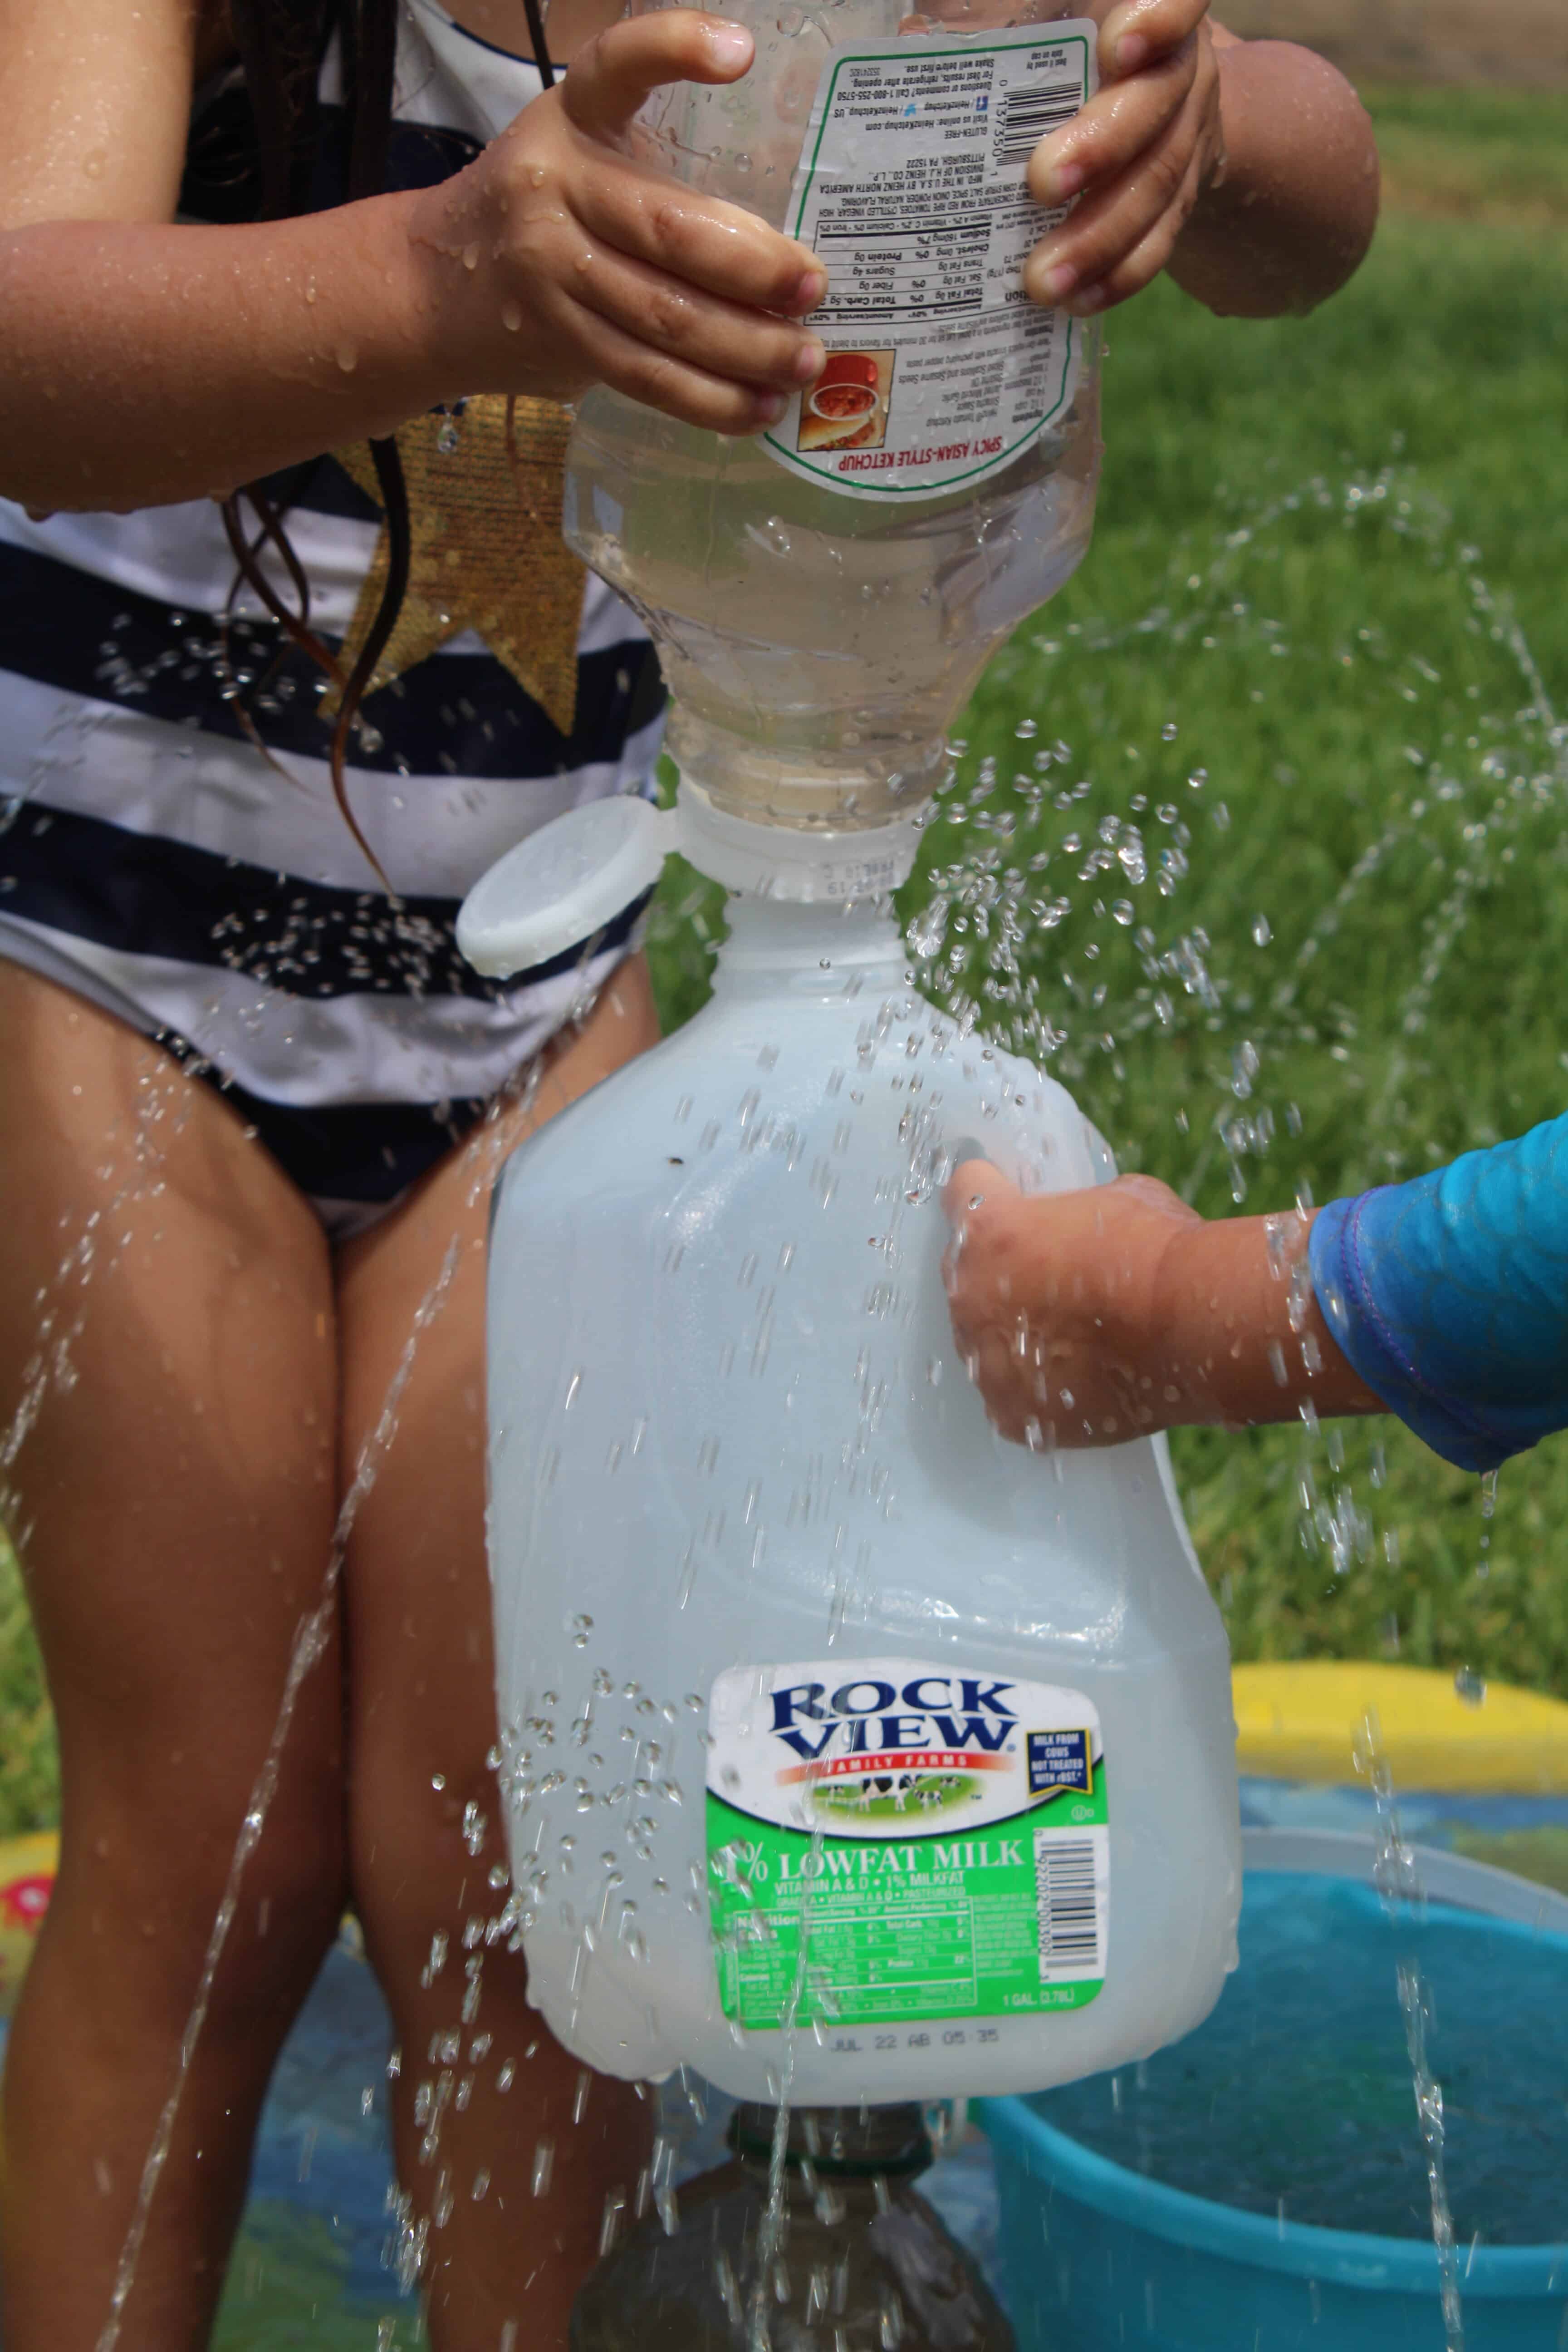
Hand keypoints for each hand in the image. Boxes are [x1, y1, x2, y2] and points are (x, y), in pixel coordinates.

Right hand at [410, 12, 827, 433]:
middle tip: (813, 286)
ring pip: (666, 316)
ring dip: (747, 347)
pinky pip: (647, 375)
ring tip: (803, 358)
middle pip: (671, 230)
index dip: (674, 50)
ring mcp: (553, 270)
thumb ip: (653, 175)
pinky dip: (710, 398)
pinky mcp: (560, 339)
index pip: (617, 65)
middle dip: (755, 267)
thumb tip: (777, 253)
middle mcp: (557, 188)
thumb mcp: (579, 156)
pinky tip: (758, 406)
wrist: (434, 286)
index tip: (741, 53)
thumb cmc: (541, 212)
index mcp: (572, 119)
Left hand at [944, 1162, 1203, 1446]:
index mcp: (987, 1229)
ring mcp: (986, 1360)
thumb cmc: (1160, 1253)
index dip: (990, 1193)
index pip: (962, 1195)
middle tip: (1053, 1280)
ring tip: (1073, 1336)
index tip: (1009, 1202)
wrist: (1193, 1328)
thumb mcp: (1118, 1198)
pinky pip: (1010, 1395)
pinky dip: (1036, 1389)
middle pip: (966, 1274)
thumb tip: (1081, 1225)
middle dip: (1001, 1272)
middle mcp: (969, 1295)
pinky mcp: (1011, 1412)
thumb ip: (1075, 1210)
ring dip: (1014, 1334)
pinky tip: (1076, 1379)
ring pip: (983, 1340)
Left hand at [1022, 0, 1225, 317]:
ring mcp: (1185, 137)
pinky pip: (1160, 242)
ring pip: (1160, 184)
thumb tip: (908, 45)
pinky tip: (1075, 302)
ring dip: (1101, 238)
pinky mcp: (1180, 200)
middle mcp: (1177, 69)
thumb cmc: (1062, 52)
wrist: (1138, 102)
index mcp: (1142, 9)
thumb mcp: (1032, 23)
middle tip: (1041, 186)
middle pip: (1158, 101)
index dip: (1158, 18)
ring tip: (1043, 281)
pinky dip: (1118, 276)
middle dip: (1103, 146)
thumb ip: (991, 28)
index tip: (1114, 49)